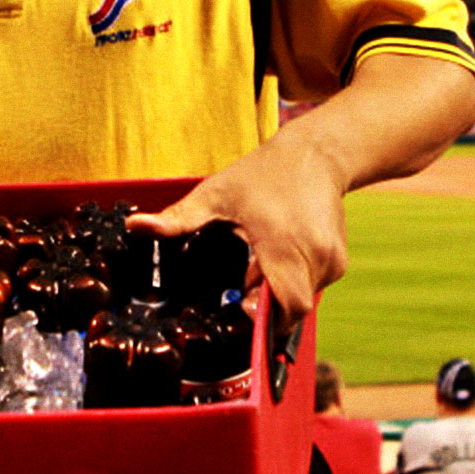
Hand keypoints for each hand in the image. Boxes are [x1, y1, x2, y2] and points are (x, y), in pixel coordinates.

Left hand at [126, 133, 347, 331]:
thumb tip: (136, 227)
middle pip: (290, 310)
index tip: (241, 306)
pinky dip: (293, 281)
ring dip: (278, 292)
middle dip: (264, 306)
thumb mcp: (216, 194)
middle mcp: (315, 256)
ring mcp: (331, 261)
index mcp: (284, 244)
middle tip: (245, 280)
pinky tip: (279, 255)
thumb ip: (178, 219)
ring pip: (302, 301)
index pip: (286, 307)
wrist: (317, 154)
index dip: (263, 319)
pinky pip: (312, 287)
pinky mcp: (338, 262)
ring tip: (262, 259)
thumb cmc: (265, 173)